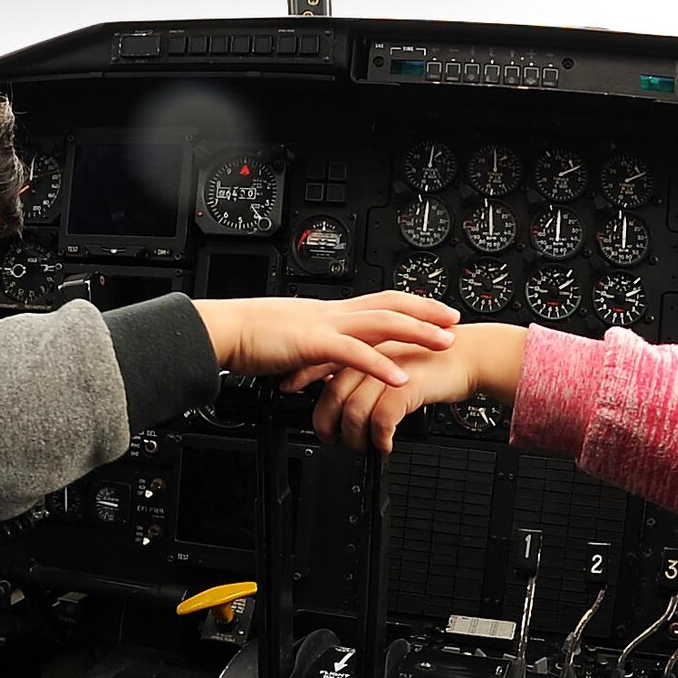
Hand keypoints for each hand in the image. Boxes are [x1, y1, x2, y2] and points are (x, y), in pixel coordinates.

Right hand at [194, 292, 457, 388]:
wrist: (223, 332)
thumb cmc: (250, 339)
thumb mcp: (293, 344)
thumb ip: (316, 354)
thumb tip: (329, 368)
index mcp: (327, 311)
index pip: (377, 301)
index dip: (409, 304)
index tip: (433, 310)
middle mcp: (331, 312)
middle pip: (389, 304)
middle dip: (425, 311)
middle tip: (454, 320)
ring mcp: (324, 325)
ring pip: (380, 323)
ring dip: (416, 332)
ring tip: (444, 342)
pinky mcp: (312, 343)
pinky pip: (353, 354)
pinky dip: (380, 365)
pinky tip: (401, 376)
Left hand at [297, 324, 528, 452]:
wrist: (469, 355)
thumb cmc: (433, 359)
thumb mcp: (390, 360)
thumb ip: (363, 367)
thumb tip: (338, 384)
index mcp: (365, 343)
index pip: (321, 358)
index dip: (302, 377)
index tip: (288, 389)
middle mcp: (372, 355)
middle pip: (332, 393)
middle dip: (327, 422)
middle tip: (330, 438)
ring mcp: (388, 371)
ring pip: (353, 411)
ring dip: (355, 437)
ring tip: (362, 446)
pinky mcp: (406, 387)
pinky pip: (381, 420)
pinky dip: (380, 439)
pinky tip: (384, 445)